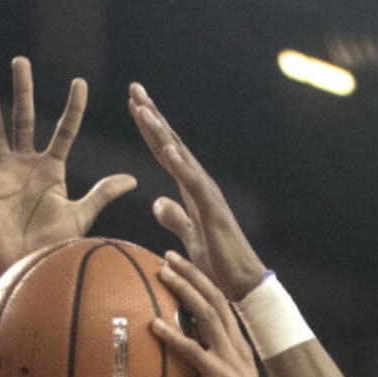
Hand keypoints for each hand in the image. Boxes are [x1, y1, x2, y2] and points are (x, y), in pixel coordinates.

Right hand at [0, 57, 136, 280]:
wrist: (24, 269)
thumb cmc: (52, 246)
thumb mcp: (79, 215)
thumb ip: (102, 194)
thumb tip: (133, 179)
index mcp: (51, 169)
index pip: (64, 131)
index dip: (73, 108)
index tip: (80, 83)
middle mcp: (26, 164)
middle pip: (24, 119)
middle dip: (23, 90)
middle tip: (21, 61)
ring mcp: (2, 172)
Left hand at [128, 82, 266, 300]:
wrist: (243, 287)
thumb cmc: (219, 266)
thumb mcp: (189, 238)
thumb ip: (176, 218)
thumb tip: (157, 201)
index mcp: (191, 192)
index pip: (165, 154)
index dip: (149, 130)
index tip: (134, 105)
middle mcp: (200, 187)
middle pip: (171, 146)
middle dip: (152, 117)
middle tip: (134, 89)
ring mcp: (208, 197)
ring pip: (180, 158)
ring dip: (160, 132)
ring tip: (143, 108)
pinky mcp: (214, 212)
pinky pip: (194, 185)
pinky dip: (180, 166)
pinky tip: (167, 148)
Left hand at [153, 254, 278, 376]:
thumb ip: (209, 369)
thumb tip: (186, 363)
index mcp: (240, 348)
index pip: (222, 305)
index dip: (203, 282)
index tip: (182, 266)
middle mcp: (237, 347)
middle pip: (215, 299)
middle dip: (192, 274)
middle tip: (168, 257)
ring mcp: (230, 360)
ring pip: (206, 315)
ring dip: (184, 291)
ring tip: (162, 274)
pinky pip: (193, 351)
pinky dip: (174, 335)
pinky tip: (155, 325)